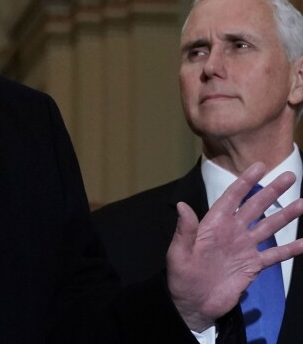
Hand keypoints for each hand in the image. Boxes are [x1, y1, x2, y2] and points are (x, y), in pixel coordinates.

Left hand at [167, 162, 302, 331]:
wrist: (193, 304)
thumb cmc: (181, 277)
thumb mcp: (179, 253)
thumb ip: (185, 231)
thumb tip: (182, 205)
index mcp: (213, 225)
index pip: (231, 198)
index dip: (245, 182)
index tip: (260, 166)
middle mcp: (231, 232)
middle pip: (255, 207)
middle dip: (271, 192)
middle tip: (290, 176)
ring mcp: (244, 248)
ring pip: (268, 227)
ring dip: (285, 216)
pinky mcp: (253, 266)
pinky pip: (275, 255)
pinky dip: (291, 250)